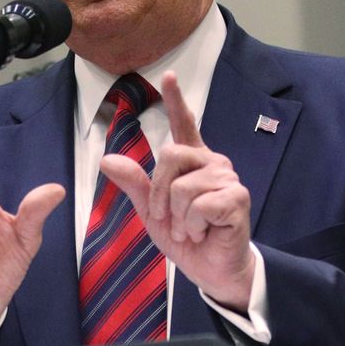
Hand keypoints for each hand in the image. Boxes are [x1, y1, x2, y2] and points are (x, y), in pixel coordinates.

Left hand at [98, 71, 256, 311]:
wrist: (211, 270)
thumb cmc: (187, 238)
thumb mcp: (152, 212)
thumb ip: (135, 185)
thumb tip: (108, 159)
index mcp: (192, 163)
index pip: (185, 125)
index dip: (176, 100)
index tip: (168, 75)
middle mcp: (212, 163)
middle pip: (170, 156)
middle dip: (159, 194)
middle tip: (170, 220)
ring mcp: (227, 179)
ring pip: (182, 186)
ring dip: (179, 218)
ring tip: (192, 229)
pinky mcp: (236, 198)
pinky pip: (199, 204)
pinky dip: (194, 226)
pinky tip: (205, 232)